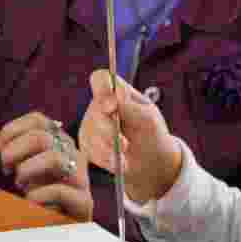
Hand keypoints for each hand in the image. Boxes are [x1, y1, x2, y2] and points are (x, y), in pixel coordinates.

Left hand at [0, 112, 91, 220]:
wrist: (56, 236)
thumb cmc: (34, 201)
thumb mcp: (21, 174)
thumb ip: (12, 158)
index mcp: (58, 143)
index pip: (39, 121)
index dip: (13, 129)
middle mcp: (72, 154)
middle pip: (43, 137)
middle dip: (16, 151)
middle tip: (5, 169)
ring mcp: (81, 177)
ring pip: (55, 157)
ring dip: (28, 170)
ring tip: (20, 185)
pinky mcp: (84, 201)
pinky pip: (60, 189)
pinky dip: (38, 195)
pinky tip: (30, 202)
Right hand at [79, 69, 181, 204]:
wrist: (151, 162)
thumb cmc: (152, 133)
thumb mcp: (148, 118)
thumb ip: (130, 107)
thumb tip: (113, 97)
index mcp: (117, 92)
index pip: (100, 79)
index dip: (101, 89)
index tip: (112, 106)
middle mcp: (100, 106)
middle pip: (94, 111)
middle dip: (110, 130)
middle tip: (126, 145)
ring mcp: (91, 125)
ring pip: (91, 134)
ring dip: (110, 148)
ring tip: (126, 157)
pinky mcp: (88, 144)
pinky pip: (90, 151)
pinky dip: (106, 159)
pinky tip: (119, 163)